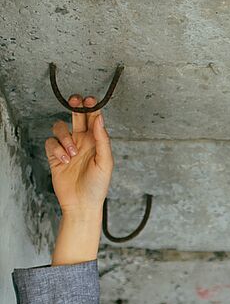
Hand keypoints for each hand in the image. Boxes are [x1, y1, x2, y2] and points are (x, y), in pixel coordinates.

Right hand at [44, 94, 113, 213]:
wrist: (82, 204)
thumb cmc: (97, 186)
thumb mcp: (105, 163)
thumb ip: (102, 140)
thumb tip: (99, 119)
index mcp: (96, 143)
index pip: (94, 120)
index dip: (92, 108)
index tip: (91, 100)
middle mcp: (82, 142)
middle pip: (76, 117)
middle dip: (76, 106)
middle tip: (76, 99)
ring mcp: (67, 148)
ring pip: (60, 127)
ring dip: (65, 137)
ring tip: (72, 153)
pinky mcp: (55, 156)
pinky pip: (50, 142)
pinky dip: (56, 148)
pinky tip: (64, 160)